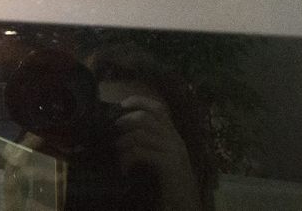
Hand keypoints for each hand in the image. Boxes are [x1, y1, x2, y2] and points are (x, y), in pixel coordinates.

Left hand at [112, 94, 200, 210]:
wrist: (186, 202)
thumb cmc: (169, 180)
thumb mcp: (160, 156)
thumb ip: (149, 143)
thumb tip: (122, 131)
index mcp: (173, 135)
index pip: (159, 108)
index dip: (140, 101)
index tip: (122, 104)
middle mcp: (175, 139)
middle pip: (146, 118)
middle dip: (126, 121)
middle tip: (115, 130)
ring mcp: (173, 151)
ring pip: (141, 135)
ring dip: (123, 142)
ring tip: (118, 152)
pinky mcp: (169, 164)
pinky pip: (141, 153)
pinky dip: (127, 158)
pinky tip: (124, 168)